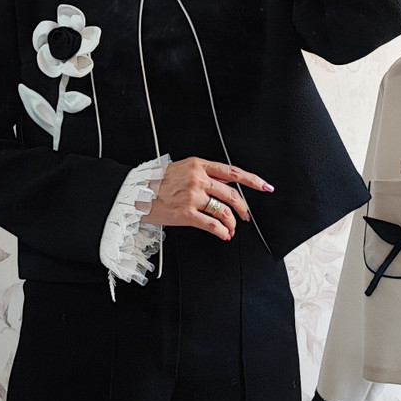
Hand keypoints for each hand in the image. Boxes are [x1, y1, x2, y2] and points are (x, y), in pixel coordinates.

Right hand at [141, 157, 273, 240]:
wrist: (135, 192)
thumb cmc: (156, 182)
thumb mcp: (182, 169)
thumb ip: (204, 174)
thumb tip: (226, 183)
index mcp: (199, 165)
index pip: (233, 172)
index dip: (253, 180)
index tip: (265, 187)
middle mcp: (198, 179)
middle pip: (232, 194)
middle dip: (243, 208)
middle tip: (245, 216)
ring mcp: (192, 196)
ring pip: (224, 210)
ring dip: (231, 222)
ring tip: (231, 228)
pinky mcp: (185, 213)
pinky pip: (211, 224)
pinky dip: (221, 231)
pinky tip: (223, 235)